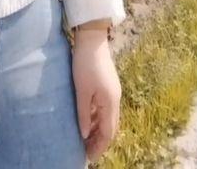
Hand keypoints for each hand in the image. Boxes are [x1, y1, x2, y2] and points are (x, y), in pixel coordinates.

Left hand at [72, 34, 121, 162]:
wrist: (92, 39)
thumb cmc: (84, 63)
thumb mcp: (81, 90)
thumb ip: (84, 113)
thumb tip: (84, 134)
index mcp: (110, 103)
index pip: (108, 133)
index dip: (99, 146)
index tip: (89, 157)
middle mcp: (115, 100)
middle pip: (110, 127)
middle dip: (100, 141)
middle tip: (87, 151)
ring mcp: (113, 92)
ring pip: (108, 118)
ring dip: (98, 130)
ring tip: (85, 139)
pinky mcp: (108, 85)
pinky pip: (105, 108)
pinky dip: (98, 118)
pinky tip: (87, 120)